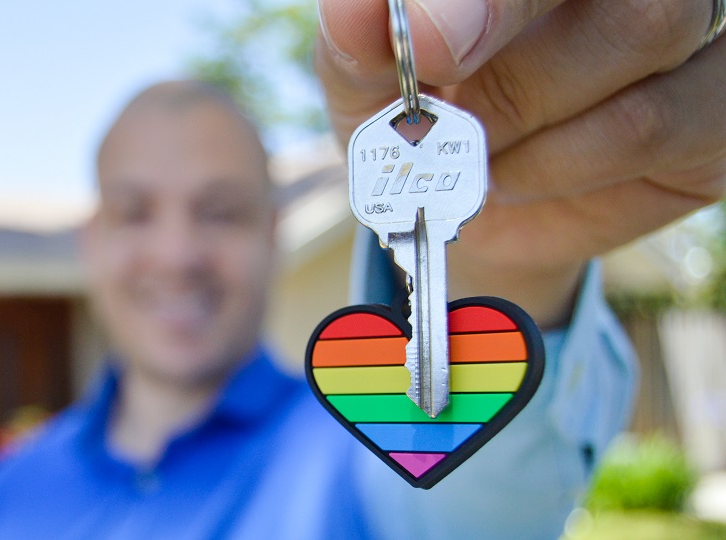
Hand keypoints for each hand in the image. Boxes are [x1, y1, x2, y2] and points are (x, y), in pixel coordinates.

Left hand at [316, 0, 725, 326]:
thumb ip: (362, 39)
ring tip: (479, 146)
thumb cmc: (417, 115)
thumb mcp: (369, 79)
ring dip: (528, 114)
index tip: (427, 41)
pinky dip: (561, 162)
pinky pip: (647, 123)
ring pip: (642, 34)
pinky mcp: (712, 111)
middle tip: (449, 108)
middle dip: (512, 57)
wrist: (461, 209)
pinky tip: (520, 171)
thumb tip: (358, 10)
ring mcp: (691, 31)